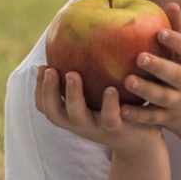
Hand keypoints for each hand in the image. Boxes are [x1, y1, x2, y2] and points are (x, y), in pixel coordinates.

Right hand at [35, 66, 166, 156]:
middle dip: (48, 90)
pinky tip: (111, 88)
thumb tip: (81, 38)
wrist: (141, 140)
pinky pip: (110, 118)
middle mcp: (79, 123)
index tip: (42, 66)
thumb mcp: (97, 95)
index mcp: (71, 114)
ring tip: (73, 75)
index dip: (39, 88)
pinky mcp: (117, 130)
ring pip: (78, 116)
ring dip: (72, 95)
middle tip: (50, 69)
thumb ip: (88, 76)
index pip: (45, 105)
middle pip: (54, 112)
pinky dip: (108, 104)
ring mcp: (97, 128)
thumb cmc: (117, 110)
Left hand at [119, 3, 180, 132]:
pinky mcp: (167, 119)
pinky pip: (152, 117)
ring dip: (145, 90)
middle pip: (175, 74)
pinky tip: (121, 109)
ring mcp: (177, 102)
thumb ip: (177, 30)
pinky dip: (137, 115)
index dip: (175, 41)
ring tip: (128, 81)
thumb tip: (170, 3)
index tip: (159, 32)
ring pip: (162, 97)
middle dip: (159, 66)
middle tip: (140, 57)